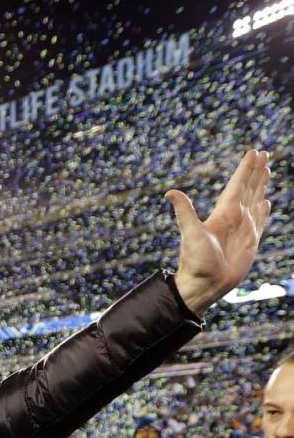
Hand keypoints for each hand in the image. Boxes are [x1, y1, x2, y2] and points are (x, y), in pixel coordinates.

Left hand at [169, 150, 271, 314]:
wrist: (204, 284)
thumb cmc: (196, 261)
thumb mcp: (191, 233)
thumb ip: (184, 212)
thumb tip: (169, 192)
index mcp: (223, 214)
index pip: (237, 185)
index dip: (245, 169)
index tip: (254, 152)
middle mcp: (234, 218)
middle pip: (248, 189)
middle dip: (256, 172)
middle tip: (264, 154)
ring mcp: (243, 229)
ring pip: (255, 201)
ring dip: (261, 186)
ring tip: (267, 170)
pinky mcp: (250, 242)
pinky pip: (260, 221)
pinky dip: (264, 211)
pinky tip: (266, 202)